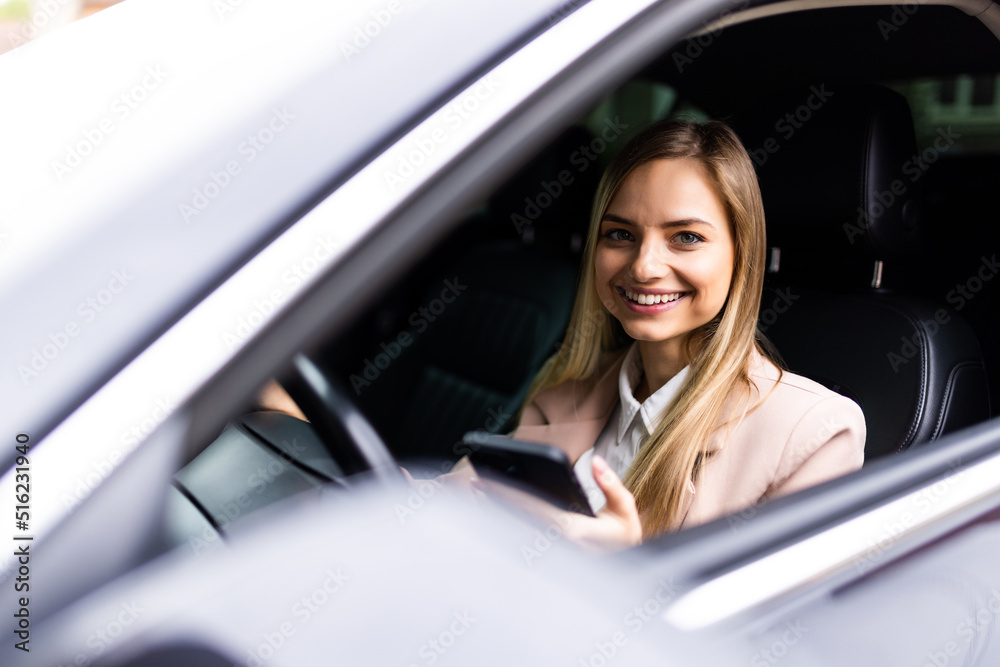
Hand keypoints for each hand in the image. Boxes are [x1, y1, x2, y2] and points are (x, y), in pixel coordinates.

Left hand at [474, 455, 641, 551]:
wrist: (626, 568)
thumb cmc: (623, 537)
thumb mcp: (625, 509)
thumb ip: (610, 483)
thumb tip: (595, 460)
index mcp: (573, 530)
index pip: (535, 509)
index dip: (511, 495)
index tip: (492, 482)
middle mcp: (557, 542)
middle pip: (519, 516)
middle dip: (497, 498)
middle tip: (475, 482)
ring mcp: (550, 549)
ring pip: (517, 527)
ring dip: (497, 510)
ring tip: (477, 492)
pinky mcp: (548, 552)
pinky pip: (522, 533)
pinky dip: (505, 520)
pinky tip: (491, 507)